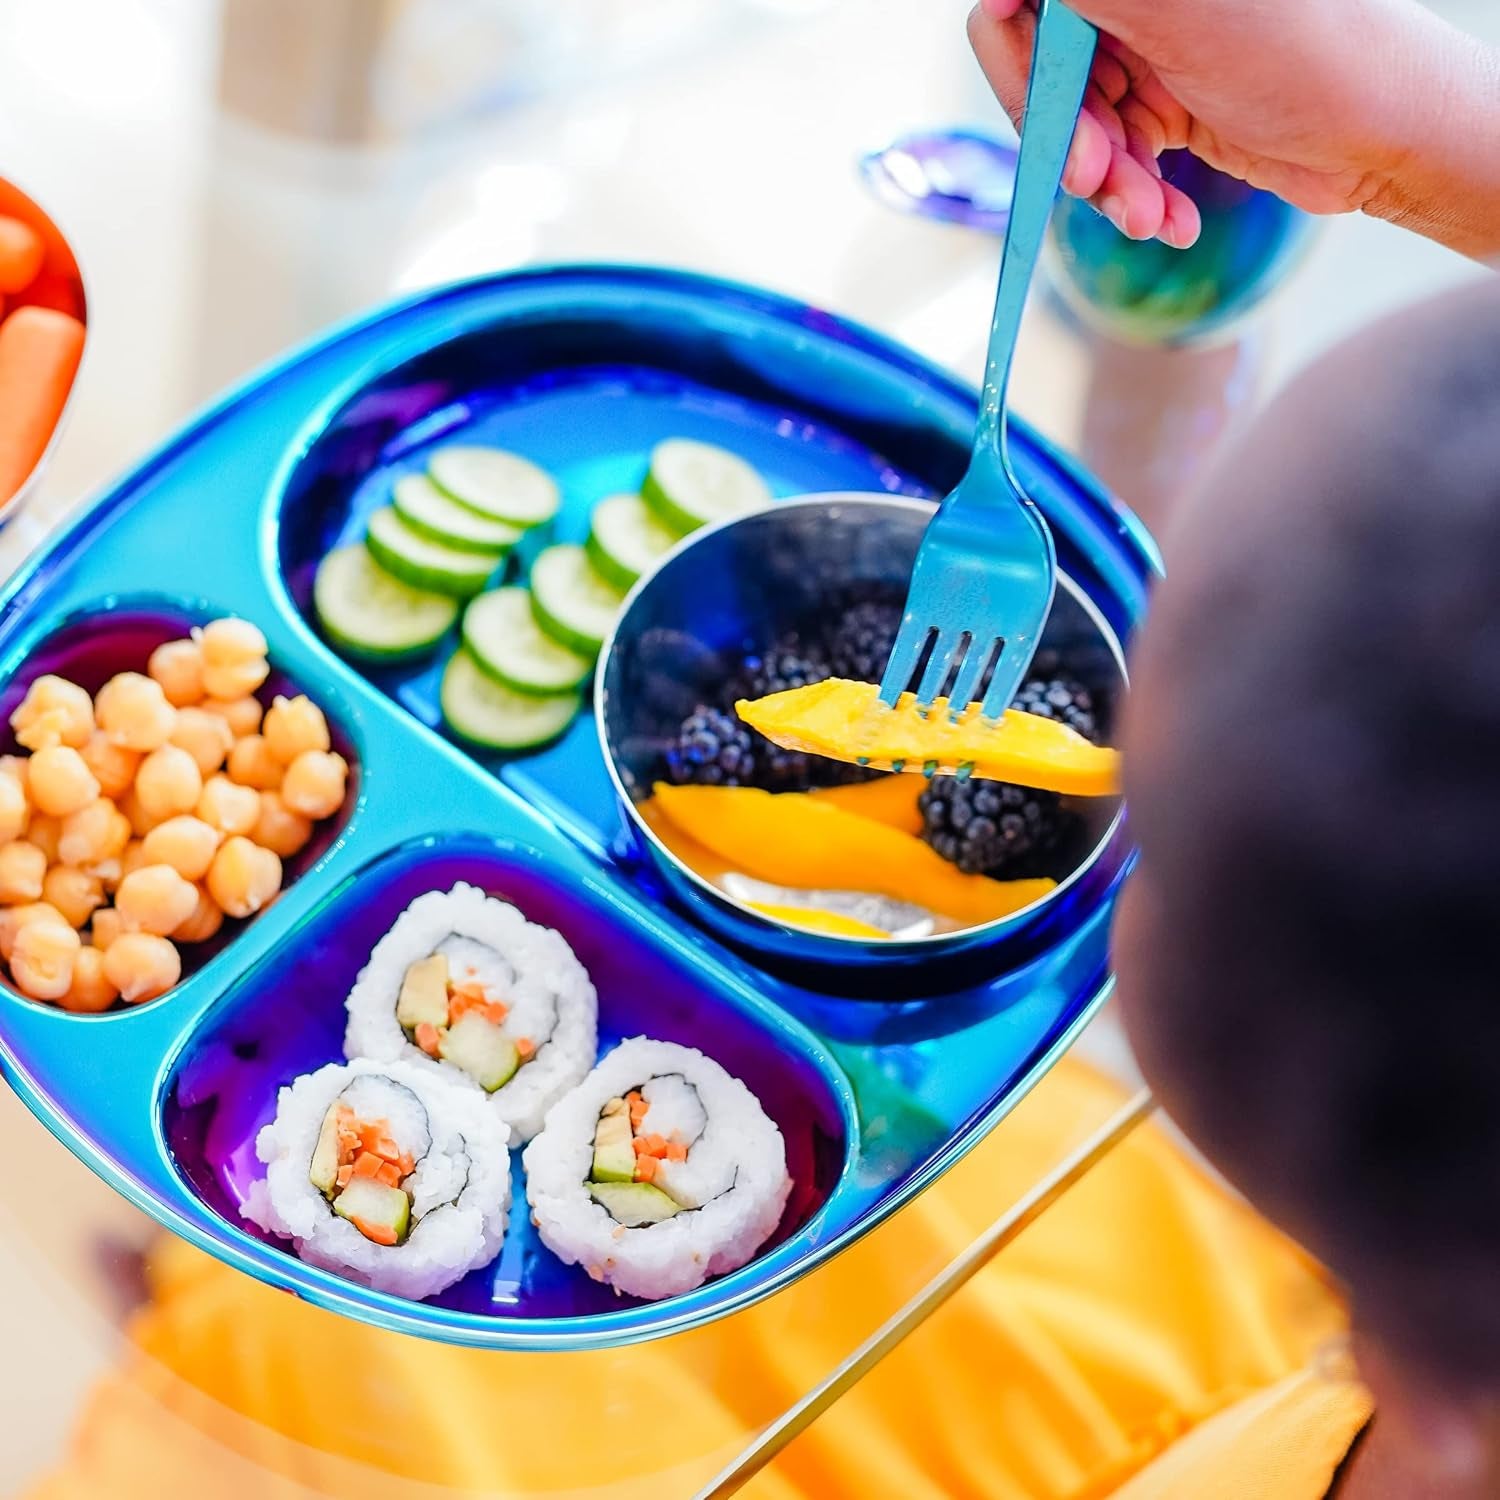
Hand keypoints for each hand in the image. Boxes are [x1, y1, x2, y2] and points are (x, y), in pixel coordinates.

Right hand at [970, 0, 1499, 256]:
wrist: (1383, 130)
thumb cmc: (1299, 53)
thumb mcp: (1175, 8)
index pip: (1019, 3)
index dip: (1014, 63)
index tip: (1040, 116)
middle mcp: (1135, 1)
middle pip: (1042, 73)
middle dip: (1067, 141)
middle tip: (1096, 181)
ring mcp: (1149, 54)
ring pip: (1075, 128)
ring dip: (1106, 185)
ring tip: (1149, 218)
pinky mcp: (1166, 109)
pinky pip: (1114, 162)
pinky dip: (1134, 199)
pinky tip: (1170, 222)